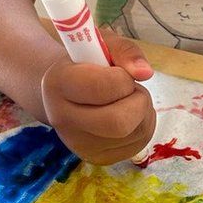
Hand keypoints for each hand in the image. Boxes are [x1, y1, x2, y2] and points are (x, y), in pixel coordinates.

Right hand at [41, 29, 154, 164]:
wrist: (65, 92)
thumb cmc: (87, 63)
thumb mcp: (102, 44)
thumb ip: (124, 50)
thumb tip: (145, 73)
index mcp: (57, 83)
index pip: (100, 87)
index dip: (122, 78)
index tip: (120, 72)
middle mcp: (62, 119)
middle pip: (118, 123)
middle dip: (137, 101)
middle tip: (132, 89)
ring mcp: (79, 144)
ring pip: (133, 133)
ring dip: (143, 111)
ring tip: (127, 99)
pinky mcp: (97, 158)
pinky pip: (138, 145)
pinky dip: (143, 126)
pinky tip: (129, 115)